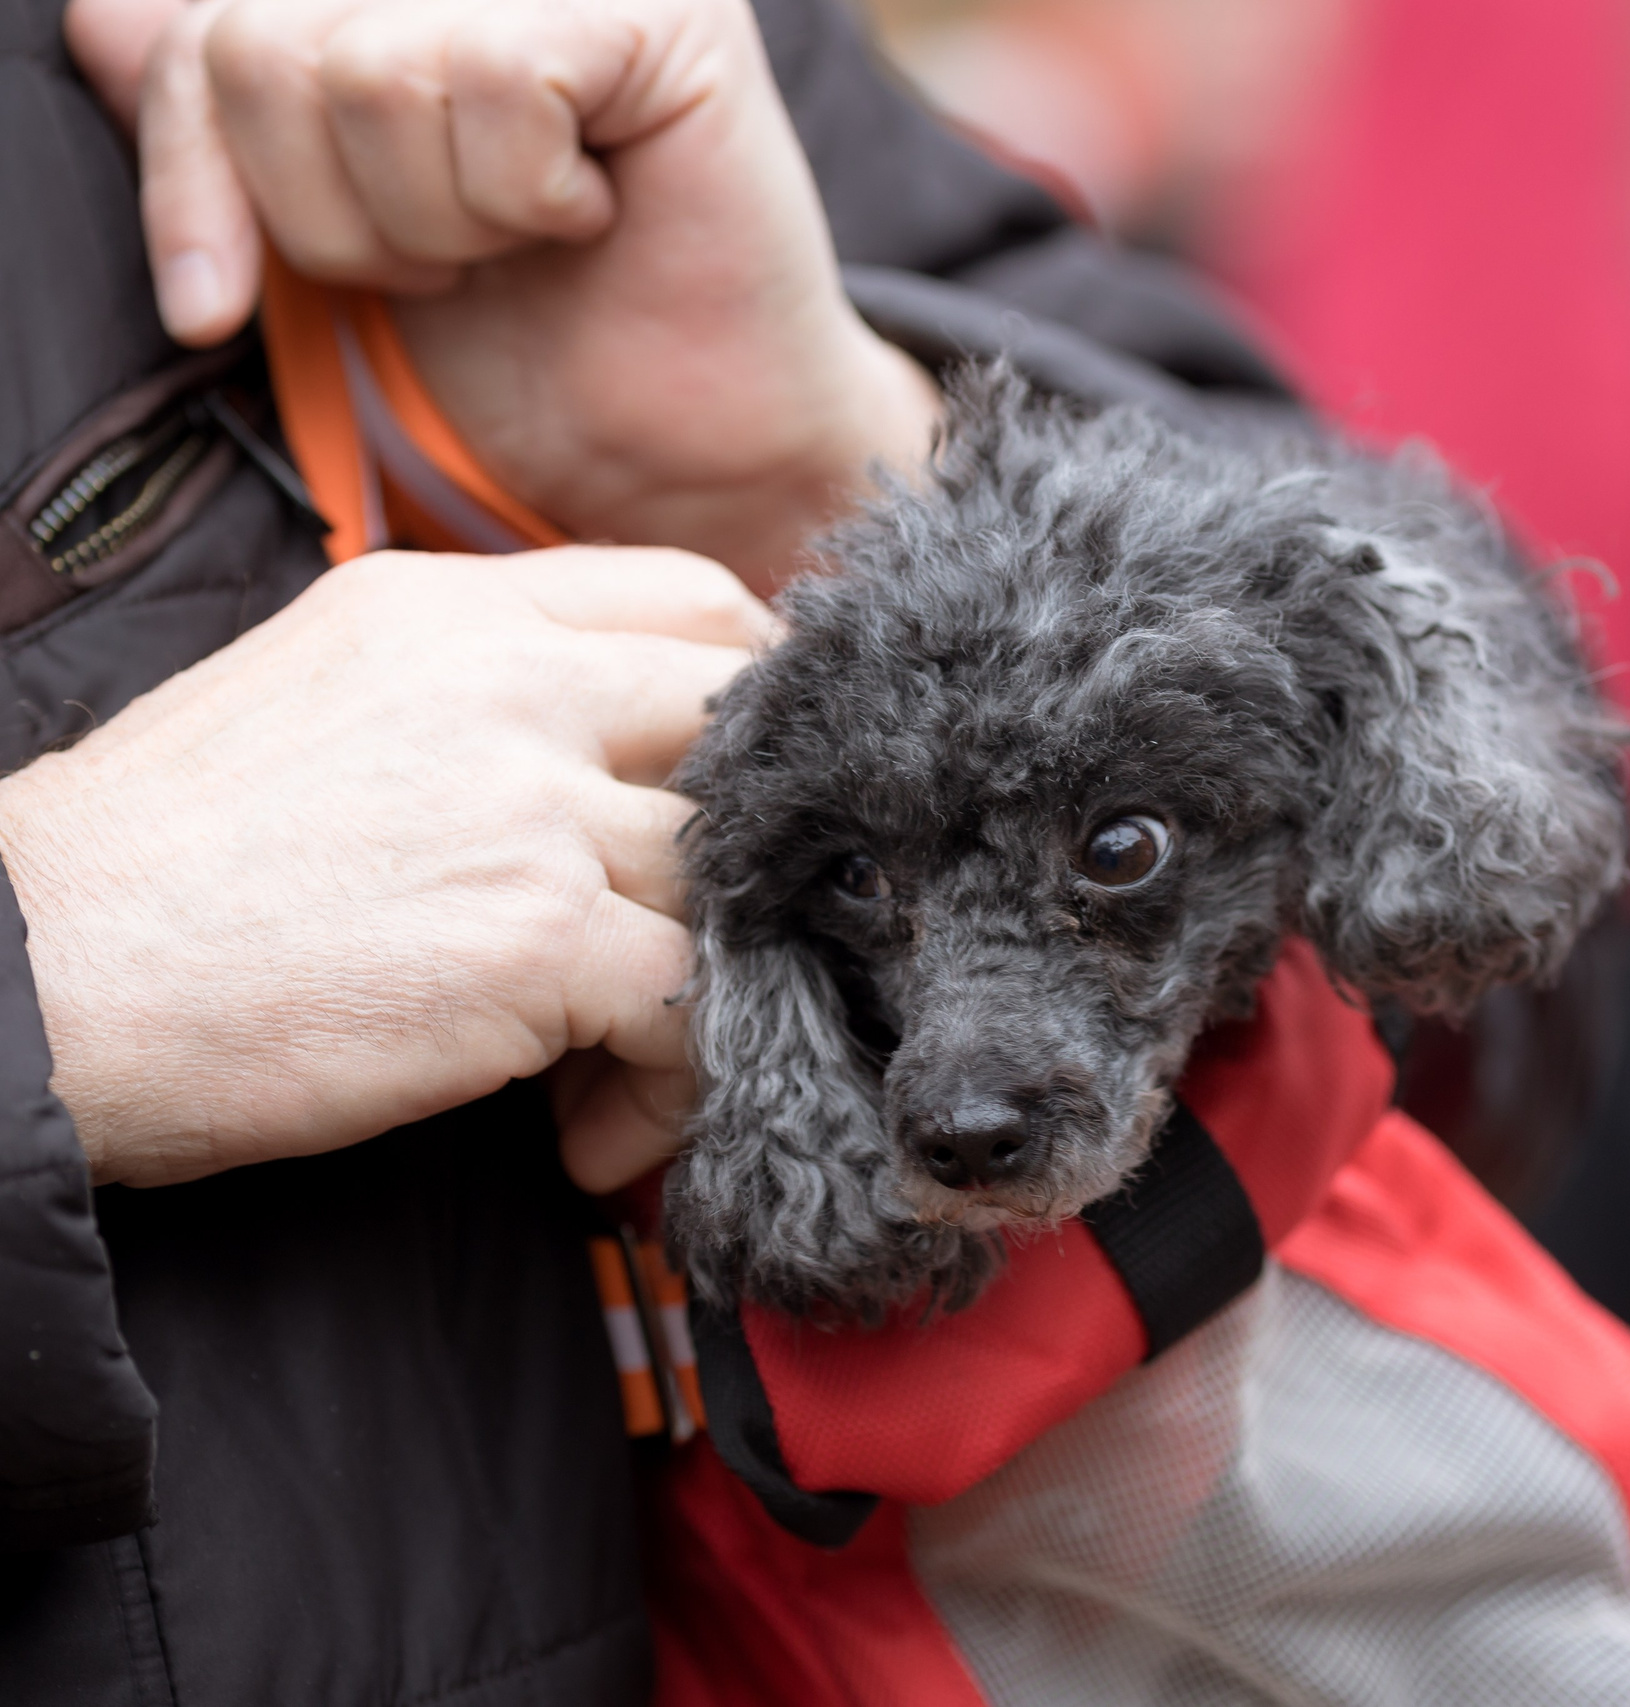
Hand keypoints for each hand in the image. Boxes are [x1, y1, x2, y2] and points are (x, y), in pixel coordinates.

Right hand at [0, 546, 773, 1189]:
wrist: (35, 973)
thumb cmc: (154, 869)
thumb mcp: (314, 700)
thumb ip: (467, 701)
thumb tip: (594, 765)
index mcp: (452, 610)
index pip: (688, 605)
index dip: (745, 706)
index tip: (737, 800)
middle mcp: (511, 683)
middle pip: (743, 733)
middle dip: (755, 845)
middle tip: (711, 941)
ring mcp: (533, 806)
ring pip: (727, 880)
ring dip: (705, 984)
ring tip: (612, 1076)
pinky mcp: (540, 938)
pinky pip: (693, 1003)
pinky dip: (669, 1083)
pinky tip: (584, 1137)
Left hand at [67, 0, 940, 590]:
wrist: (698, 453)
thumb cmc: (531, 346)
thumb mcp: (332, 232)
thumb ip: (221, 122)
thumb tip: (94, 21)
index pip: (197, 30)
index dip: (189, 174)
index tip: (211, 311)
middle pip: (264, 43)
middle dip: (331, 215)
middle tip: (444, 268)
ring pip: (371, 69)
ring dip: (438, 214)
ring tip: (516, 241)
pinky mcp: (663, 8)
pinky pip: (490, 77)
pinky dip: (525, 191)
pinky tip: (586, 213)